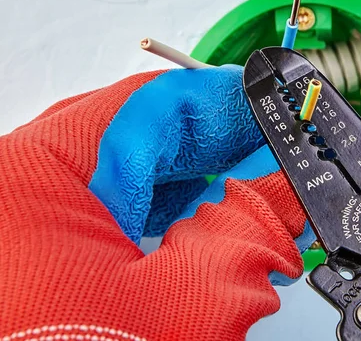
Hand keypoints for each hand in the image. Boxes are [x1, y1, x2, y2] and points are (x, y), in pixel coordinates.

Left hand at [0, 65, 313, 339]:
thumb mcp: (177, 307)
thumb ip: (243, 237)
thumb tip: (285, 195)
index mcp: (33, 179)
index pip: (153, 104)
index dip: (228, 102)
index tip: (278, 110)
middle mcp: (23, 187)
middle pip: (142, 130)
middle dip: (220, 143)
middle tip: (277, 155)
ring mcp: (32, 216)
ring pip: (133, 168)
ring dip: (199, 176)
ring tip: (252, 191)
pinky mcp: (47, 244)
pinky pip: (121, 203)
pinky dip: (171, 207)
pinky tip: (206, 219)